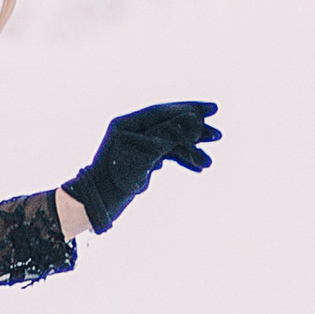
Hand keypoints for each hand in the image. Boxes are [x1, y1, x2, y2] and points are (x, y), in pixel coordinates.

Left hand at [64, 100, 219, 229]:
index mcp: (127, 124)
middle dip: (194, 131)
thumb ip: (168, 135)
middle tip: (218, 134)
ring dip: (189, 151)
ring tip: (209, 162)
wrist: (97, 204)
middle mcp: (131, 131)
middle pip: (169, 125)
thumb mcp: (145, 156)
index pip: (163, 111)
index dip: (189, 110)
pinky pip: (164, 155)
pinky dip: (180, 161)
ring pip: (169, 143)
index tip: (213, 109)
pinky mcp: (140, 160)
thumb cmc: (115, 180)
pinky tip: (197, 168)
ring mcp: (136, 145)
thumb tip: (192, 118)